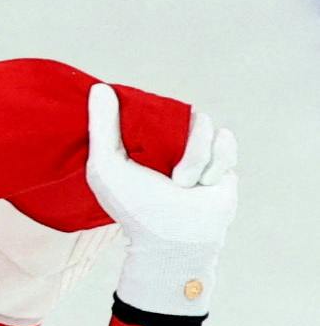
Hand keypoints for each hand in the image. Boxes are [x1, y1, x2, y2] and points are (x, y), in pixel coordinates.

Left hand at [86, 82, 237, 314]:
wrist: (176, 237)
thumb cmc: (135, 207)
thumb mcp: (106, 168)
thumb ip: (100, 129)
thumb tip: (99, 88)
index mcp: (136, 142)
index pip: (147, 107)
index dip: (150, 111)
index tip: (147, 129)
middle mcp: (165, 142)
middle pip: (181, 112)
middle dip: (181, 144)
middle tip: (172, 177)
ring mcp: (194, 148)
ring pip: (205, 124)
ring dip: (197, 157)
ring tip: (185, 184)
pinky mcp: (220, 157)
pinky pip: (226, 138)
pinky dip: (217, 163)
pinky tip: (206, 185)